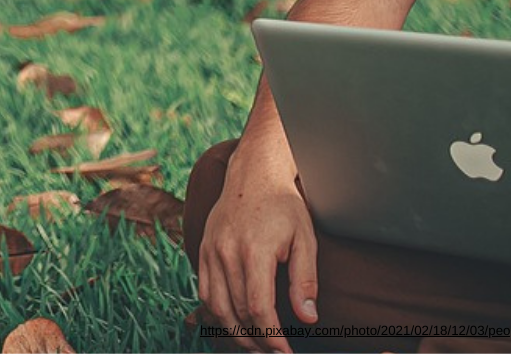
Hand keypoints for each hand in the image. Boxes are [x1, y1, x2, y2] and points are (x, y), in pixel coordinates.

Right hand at [196, 152, 319, 353]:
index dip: (272, 336)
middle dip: (256, 341)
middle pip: (236, 313)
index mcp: (254, 250)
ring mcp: (210, 252)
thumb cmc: (283, 207)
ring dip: (235, 334)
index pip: (258, 307)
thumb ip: (305, 280)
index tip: (286, 352)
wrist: (251, 176)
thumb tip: (308, 317)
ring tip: (255, 347)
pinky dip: (217, 315)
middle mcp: (226, 253)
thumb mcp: (305, 239)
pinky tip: (234, 325)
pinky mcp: (202, 252)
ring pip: (216, 307)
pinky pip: (205, 293)